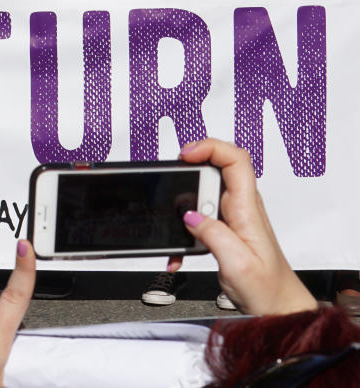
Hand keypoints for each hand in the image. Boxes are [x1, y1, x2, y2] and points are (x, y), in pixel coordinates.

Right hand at [173, 139, 317, 314]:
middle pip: (215, 167)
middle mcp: (242, 207)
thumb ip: (213, 234)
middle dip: (188, 175)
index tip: (185, 155)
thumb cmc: (267, 288)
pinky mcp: (224, 226)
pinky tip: (180, 249)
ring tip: (177, 226)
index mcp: (247, 209)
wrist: (278, 307)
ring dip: (183, 204)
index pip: (236, 159)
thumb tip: (189, 214)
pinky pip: (200, 214)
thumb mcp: (237, 264)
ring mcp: (233, 215)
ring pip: (203, 191)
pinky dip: (184, 227)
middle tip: (175, 195)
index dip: (210, 147)